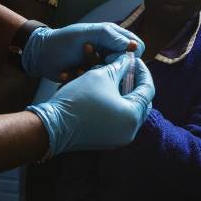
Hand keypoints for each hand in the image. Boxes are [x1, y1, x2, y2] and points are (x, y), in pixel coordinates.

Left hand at [21, 22, 143, 81]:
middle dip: (110, 67)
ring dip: (94, 74)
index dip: (129, 55)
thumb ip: (111, 36)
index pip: (137, 47)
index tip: (111, 58)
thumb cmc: (64, 40)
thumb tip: (135, 47)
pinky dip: (84, 80)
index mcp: (114, 37)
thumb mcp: (87, 33)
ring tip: (77, 69)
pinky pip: (99, 84)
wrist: (42, 54)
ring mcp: (102, 66)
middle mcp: (111, 51)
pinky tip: (70, 74)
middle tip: (91, 65)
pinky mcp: (93, 78)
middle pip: (127, 65)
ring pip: (113, 77)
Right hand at [27, 54, 154, 155]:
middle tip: (127, 69)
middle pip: (141, 102)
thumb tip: (128, 60)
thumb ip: (120, 67)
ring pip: (129, 111)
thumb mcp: (101, 76)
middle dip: (135, 83)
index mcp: (133, 116)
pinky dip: (116, 105)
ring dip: (125, 94)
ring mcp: (118, 138)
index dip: (142, 70)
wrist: (52, 125)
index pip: (148, 89)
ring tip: (116, 79)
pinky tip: (107, 92)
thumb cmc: (78, 98)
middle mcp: (130, 131)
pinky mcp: (107, 141)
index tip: (133, 59)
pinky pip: (118, 120)